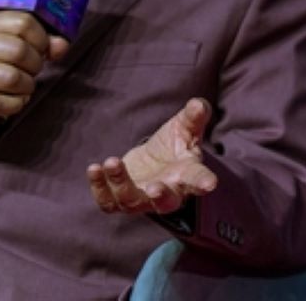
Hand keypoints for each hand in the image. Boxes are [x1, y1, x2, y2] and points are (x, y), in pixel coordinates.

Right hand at [0, 12, 67, 143]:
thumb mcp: (7, 46)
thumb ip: (39, 42)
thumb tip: (61, 45)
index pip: (23, 22)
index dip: (41, 39)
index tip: (40, 50)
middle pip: (20, 50)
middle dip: (34, 66)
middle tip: (29, 73)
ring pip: (13, 78)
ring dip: (25, 88)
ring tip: (19, 89)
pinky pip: (1, 103)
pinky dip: (13, 105)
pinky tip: (8, 102)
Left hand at [87, 98, 218, 215]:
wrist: (154, 162)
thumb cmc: (175, 144)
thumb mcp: (185, 127)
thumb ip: (193, 116)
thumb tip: (197, 104)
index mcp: (187, 175)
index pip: (198, 180)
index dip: (204, 182)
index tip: (210, 183)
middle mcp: (167, 193)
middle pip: (166, 202)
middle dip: (159, 196)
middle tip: (153, 188)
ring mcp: (142, 200)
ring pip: (131, 200)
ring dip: (120, 183)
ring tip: (112, 161)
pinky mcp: (120, 199)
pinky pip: (108, 202)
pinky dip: (99, 188)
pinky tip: (94, 168)